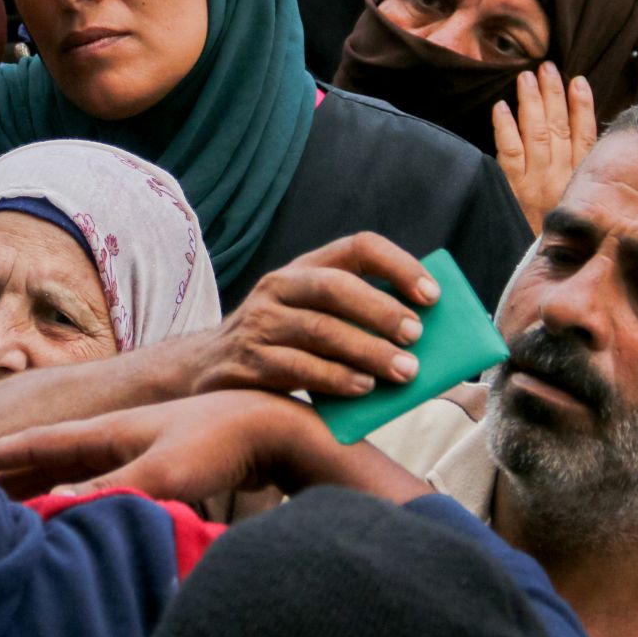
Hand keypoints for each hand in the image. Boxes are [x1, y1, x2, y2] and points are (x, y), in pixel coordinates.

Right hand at [0, 391, 311, 501]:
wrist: (272, 429)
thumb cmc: (219, 442)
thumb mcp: (164, 470)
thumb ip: (110, 489)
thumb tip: (52, 505)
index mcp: (103, 433)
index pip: (32, 445)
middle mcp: (109, 440)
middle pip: (38, 460)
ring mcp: (127, 454)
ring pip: (62, 474)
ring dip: (27, 487)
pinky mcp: (148, 471)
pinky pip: (88, 488)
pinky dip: (63, 499)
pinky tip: (58, 515)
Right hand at [183, 232, 435, 397]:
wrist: (205, 371)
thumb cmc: (282, 348)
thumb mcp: (312, 319)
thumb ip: (357, 321)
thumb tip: (426, 345)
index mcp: (304, 268)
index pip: (358, 247)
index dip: (399, 266)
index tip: (432, 296)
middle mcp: (278, 287)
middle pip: (335, 287)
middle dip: (381, 310)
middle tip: (417, 336)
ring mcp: (258, 323)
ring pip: (319, 330)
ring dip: (367, 351)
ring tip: (404, 371)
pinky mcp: (246, 362)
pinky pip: (297, 368)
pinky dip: (335, 379)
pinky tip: (363, 389)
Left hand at [492, 62, 595, 233]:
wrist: (550, 272)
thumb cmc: (571, 243)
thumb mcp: (589, 210)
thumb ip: (590, 182)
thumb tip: (593, 152)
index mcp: (583, 180)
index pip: (585, 134)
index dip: (582, 106)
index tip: (579, 81)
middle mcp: (560, 177)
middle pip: (557, 127)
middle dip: (553, 94)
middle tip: (547, 67)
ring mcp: (535, 182)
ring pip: (534, 133)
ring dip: (530, 102)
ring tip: (527, 77)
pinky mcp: (512, 190)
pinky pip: (508, 153)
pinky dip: (504, 128)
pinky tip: (500, 108)